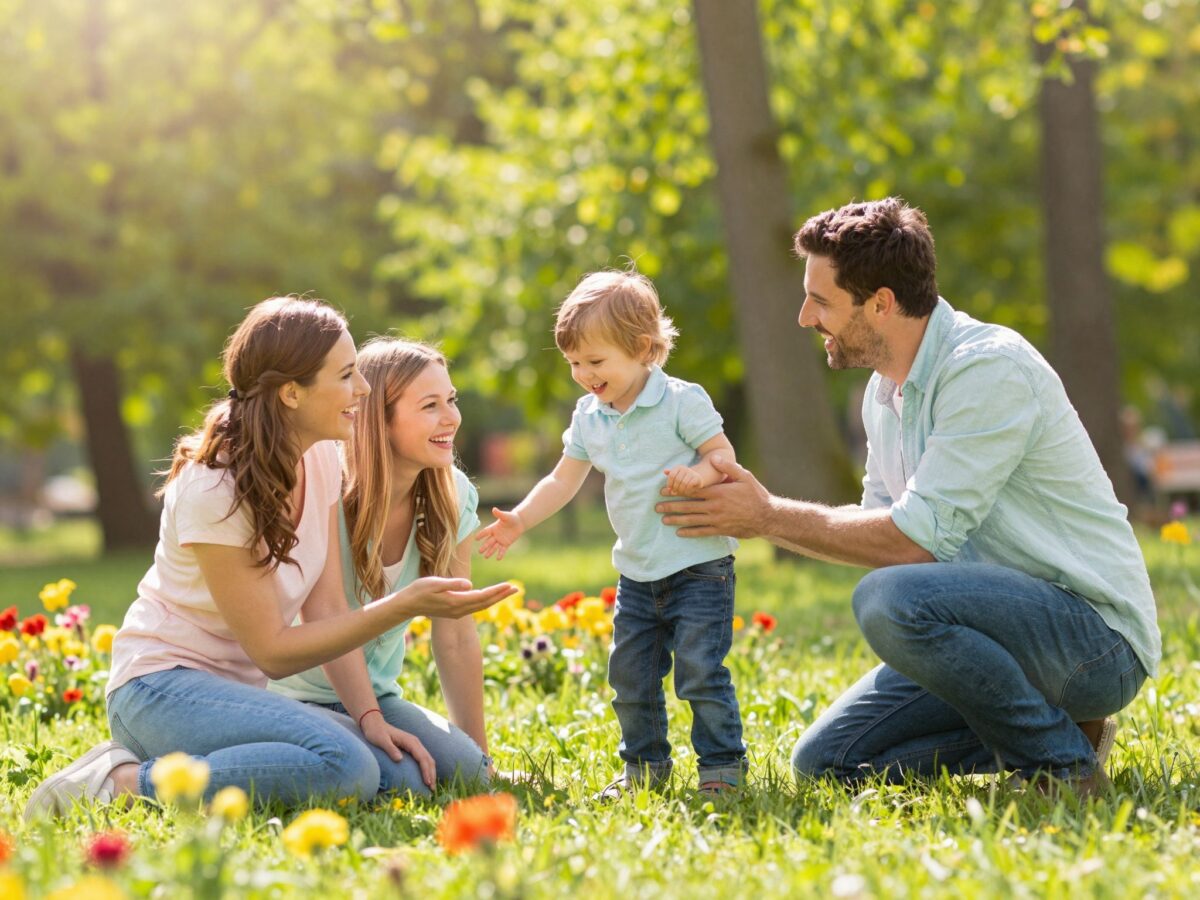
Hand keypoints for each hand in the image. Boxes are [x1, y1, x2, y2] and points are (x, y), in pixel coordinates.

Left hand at [359, 713, 435, 788]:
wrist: (374, 724)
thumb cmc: (376, 732)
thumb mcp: (381, 740)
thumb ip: (391, 749)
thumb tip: (400, 759)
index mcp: (411, 741)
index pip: (422, 757)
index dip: (426, 770)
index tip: (427, 783)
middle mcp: (415, 743)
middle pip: (428, 759)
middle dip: (432, 774)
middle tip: (432, 789)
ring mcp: (414, 745)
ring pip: (427, 759)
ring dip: (430, 772)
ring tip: (431, 787)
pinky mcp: (411, 748)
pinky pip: (422, 759)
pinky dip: (426, 769)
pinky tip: (425, 778)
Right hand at [389, 576, 517, 619]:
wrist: (407, 605)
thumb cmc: (418, 591)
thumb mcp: (434, 583)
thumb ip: (452, 584)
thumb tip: (470, 585)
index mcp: (456, 602)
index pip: (482, 596)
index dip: (497, 591)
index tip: (510, 586)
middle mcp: (459, 610)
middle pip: (486, 603)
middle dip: (502, 596)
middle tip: (517, 588)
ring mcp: (457, 612)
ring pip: (481, 606)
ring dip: (495, 599)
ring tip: (507, 591)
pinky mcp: (454, 612)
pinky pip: (475, 607)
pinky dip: (485, 601)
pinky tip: (490, 597)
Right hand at [474, 507, 524, 559]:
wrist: (519, 522)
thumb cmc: (511, 517)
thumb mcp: (506, 516)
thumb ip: (499, 514)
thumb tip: (494, 509)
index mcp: (494, 528)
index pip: (486, 532)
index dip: (481, 535)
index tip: (476, 539)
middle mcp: (495, 535)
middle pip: (488, 541)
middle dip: (484, 546)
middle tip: (479, 551)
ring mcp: (500, 540)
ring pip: (494, 547)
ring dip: (490, 552)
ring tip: (485, 557)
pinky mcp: (506, 543)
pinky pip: (502, 549)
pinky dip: (500, 554)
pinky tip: (498, 559)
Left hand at [655, 454, 771, 537]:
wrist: (767, 517)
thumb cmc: (756, 494)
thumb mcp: (745, 476)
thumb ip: (728, 466)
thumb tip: (714, 457)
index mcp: (718, 492)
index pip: (692, 490)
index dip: (676, 489)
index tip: (664, 489)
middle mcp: (715, 506)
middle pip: (688, 506)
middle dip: (671, 506)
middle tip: (656, 507)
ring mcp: (717, 520)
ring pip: (692, 520)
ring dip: (676, 520)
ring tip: (663, 519)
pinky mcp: (721, 530)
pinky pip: (702, 532)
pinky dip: (690, 532)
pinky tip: (679, 533)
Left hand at [663, 465, 703, 496]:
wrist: (698, 478)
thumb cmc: (684, 478)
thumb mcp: (676, 476)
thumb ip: (670, 475)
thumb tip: (665, 471)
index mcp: (678, 467)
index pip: (672, 475)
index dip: (669, 483)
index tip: (669, 489)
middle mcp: (685, 468)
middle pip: (677, 480)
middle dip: (675, 488)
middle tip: (674, 492)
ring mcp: (691, 473)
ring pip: (684, 483)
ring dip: (681, 490)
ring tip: (681, 492)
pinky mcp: (697, 478)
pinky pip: (690, 485)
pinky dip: (687, 490)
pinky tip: (686, 492)